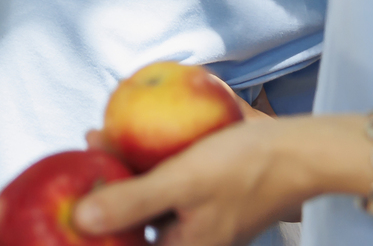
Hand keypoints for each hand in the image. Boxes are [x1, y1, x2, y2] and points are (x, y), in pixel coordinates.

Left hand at [73, 116, 325, 245]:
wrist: (304, 151)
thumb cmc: (244, 168)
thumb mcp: (181, 182)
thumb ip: (130, 203)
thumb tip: (80, 221)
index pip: (127, 245)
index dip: (98, 230)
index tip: (68, 205)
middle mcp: (195, 243)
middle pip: (136, 224)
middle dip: (105, 195)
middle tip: (81, 160)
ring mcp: (204, 221)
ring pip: (150, 201)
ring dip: (124, 175)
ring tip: (98, 140)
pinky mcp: (212, 197)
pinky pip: (170, 186)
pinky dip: (150, 166)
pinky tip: (136, 137)